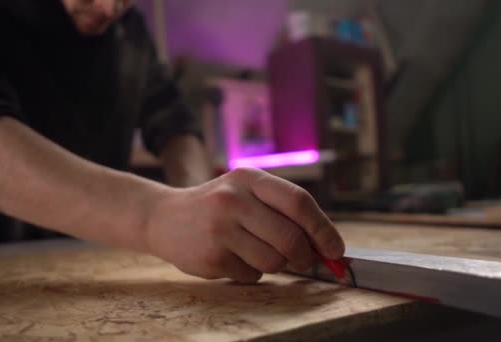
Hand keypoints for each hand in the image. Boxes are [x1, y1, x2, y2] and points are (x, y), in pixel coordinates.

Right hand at [145, 168, 344, 282]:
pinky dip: (251, 273)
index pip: (298, 201)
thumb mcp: (245, 193)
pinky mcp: (211, 256)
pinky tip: (233, 257)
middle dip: (306, 256)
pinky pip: (251, 275)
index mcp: (249, 178)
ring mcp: (220, 228)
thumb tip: (327, 245)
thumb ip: (283, 211)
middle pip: (291, 237)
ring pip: (274, 261)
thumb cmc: (217, 206)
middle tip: (306, 261)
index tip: (336, 250)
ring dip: (276, 265)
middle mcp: (233, 199)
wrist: (164, 218)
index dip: (323, 229)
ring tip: (257, 253)